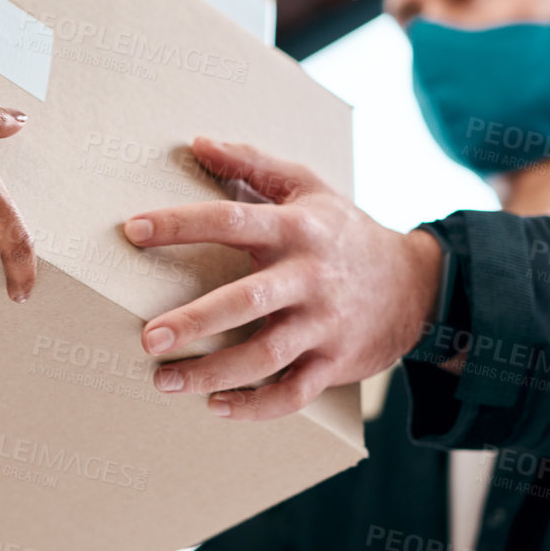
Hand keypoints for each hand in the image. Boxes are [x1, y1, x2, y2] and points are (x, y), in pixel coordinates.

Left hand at [125, 138, 441, 420]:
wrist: (417, 284)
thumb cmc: (344, 232)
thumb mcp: (308, 187)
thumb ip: (252, 164)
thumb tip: (198, 143)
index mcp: (296, 228)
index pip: (231, 220)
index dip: (180, 224)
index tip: (132, 231)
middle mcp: (309, 277)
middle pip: (247, 300)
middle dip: (195, 320)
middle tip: (148, 337)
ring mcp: (323, 324)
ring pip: (266, 356)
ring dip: (213, 374)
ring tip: (165, 381)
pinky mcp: (334, 363)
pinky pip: (293, 394)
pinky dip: (255, 407)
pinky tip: (216, 406)